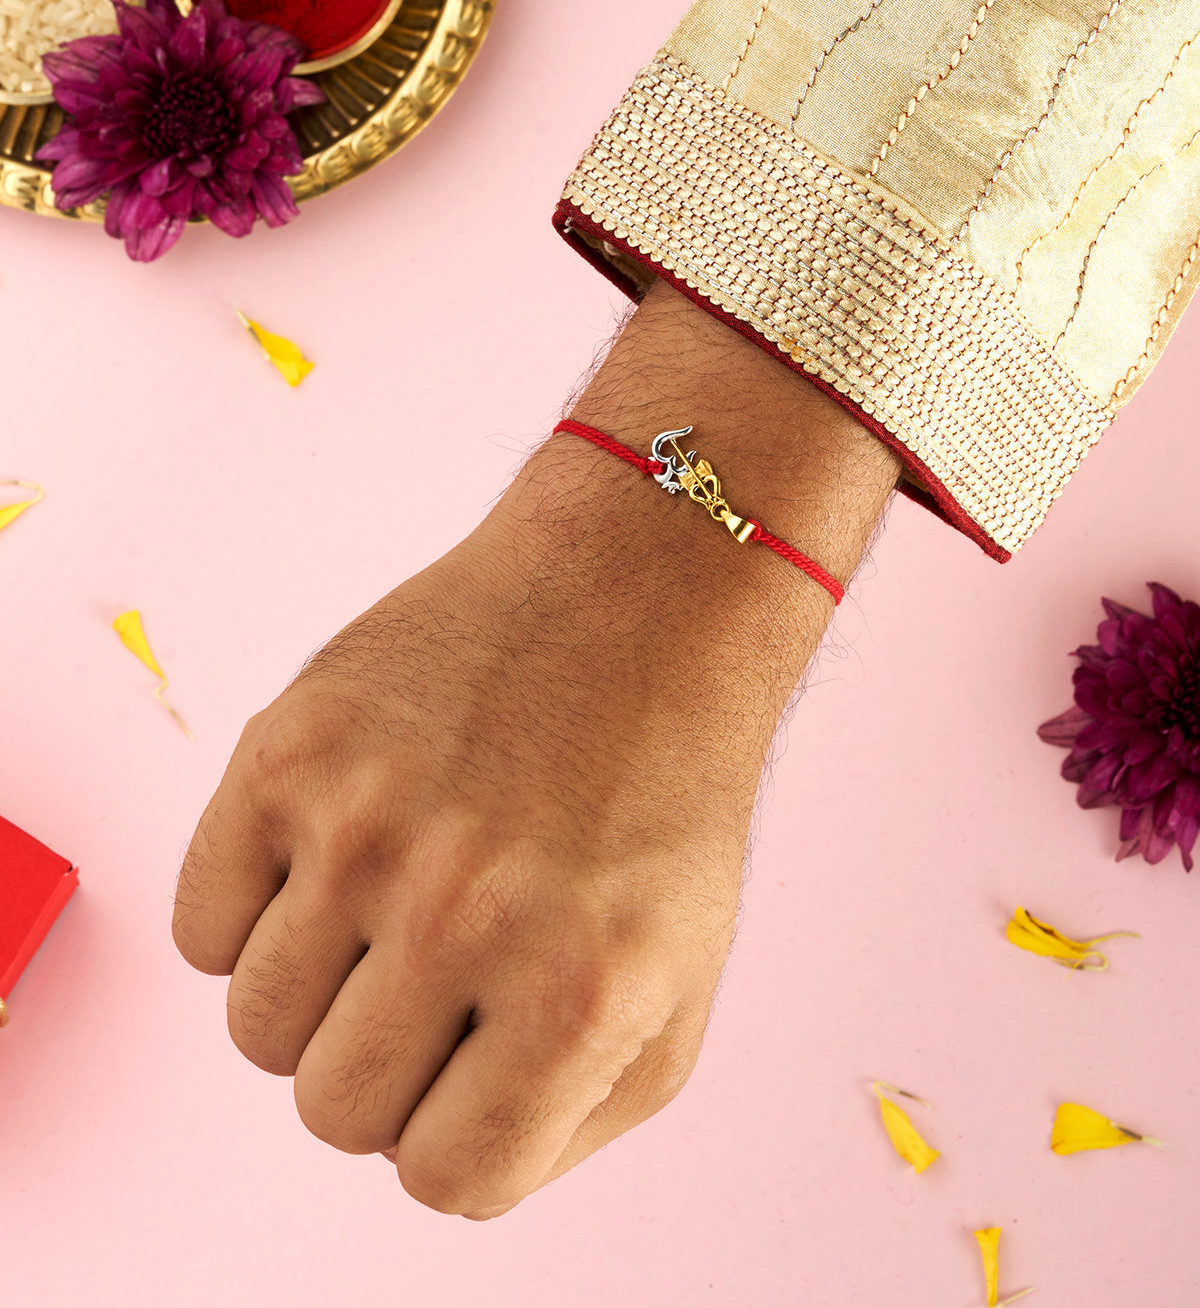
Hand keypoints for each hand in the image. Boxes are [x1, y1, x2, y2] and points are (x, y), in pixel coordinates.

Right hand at [171, 281, 899, 1217]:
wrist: (632, 601)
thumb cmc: (658, 798)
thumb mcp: (674, 991)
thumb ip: (563, 1118)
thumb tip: (431, 1160)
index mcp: (579, 991)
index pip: (447, 1179)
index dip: (456, 1135)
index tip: (476, 1068)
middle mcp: (464, 914)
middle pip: (333, 1112)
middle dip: (385, 1066)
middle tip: (437, 976)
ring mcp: (363, 824)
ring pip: (257, 1029)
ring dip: (319, 995)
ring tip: (390, 906)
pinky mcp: (287, 749)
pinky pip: (199, 928)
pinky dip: (253, 918)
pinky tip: (333, 854)